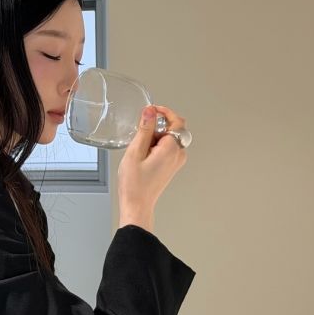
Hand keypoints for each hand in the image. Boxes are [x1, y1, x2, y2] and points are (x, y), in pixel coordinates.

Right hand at [117, 103, 187, 227]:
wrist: (137, 204)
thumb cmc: (135, 184)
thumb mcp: (135, 151)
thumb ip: (144, 129)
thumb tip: (150, 111)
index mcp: (172, 149)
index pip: (177, 121)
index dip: (165, 112)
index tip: (152, 110)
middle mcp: (178, 155)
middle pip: (173, 129)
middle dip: (157, 127)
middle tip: (141, 134)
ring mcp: (176, 161)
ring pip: (169, 138)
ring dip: (155, 137)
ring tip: (140, 149)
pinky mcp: (172, 166)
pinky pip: (168, 148)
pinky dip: (156, 146)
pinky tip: (144, 155)